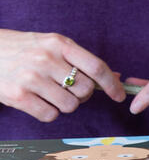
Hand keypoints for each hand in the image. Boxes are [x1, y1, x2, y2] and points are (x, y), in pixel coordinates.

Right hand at [0, 28, 124, 121]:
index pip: (96, 67)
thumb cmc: (25, 49)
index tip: (119, 96)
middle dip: (83, 95)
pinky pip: (50, 115)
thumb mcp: (53, 45)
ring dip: (65, 104)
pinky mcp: (18, 96)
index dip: (112, 85)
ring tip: (51, 94)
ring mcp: (31, 78)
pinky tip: (38, 101)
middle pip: (85, 90)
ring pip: (70, 105)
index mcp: (59, 44)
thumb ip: (81, 59)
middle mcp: (46, 59)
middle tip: (69, 90)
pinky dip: (49, 113)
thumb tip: (116, 77)